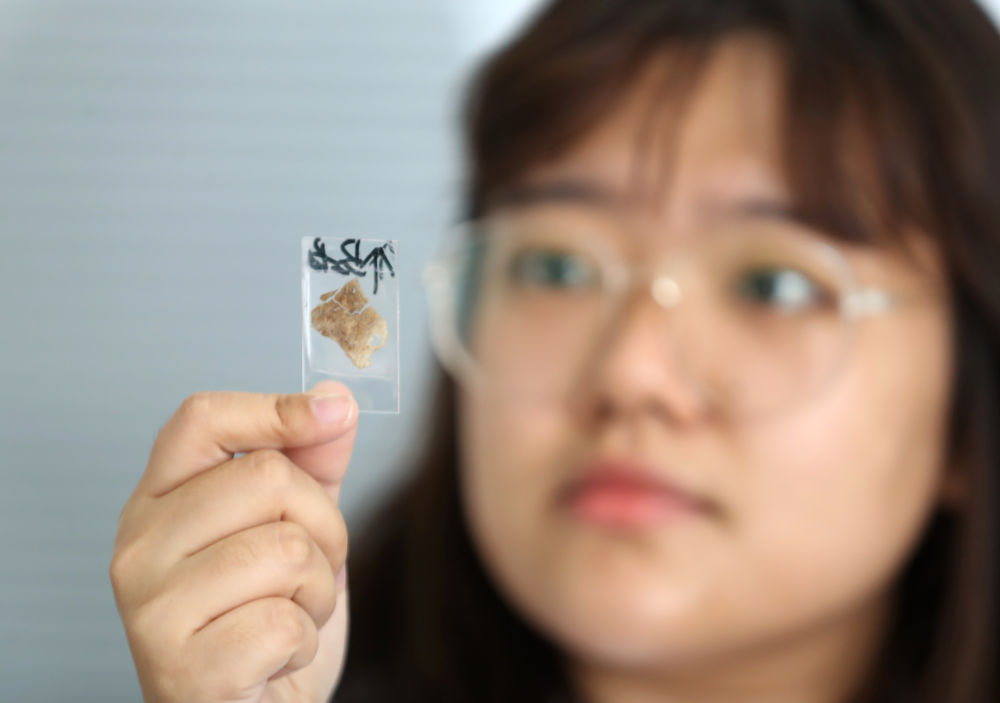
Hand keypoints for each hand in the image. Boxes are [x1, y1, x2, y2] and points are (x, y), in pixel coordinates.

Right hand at [110, 382, 356, 702]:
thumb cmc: (267, 618)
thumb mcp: (296, 527)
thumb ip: (312, 462)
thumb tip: (335, 398)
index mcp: (160, 501)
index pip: (201, 419)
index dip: (274, 408)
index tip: (329, 414)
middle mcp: (139, 546)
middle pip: (267, 477)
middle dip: (323, 527)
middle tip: (306, 571)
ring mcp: (152, 609)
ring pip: (285, 549)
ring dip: (317, 591)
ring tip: (289, 614)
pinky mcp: (182, 668)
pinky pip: (283, 620)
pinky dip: (303, 640)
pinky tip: (276, 655)